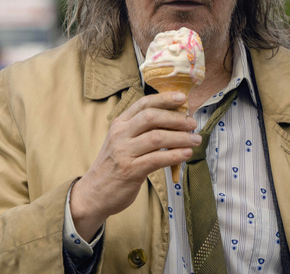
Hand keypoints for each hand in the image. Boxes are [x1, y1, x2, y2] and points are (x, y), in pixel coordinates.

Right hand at [69, 92, 200, 240]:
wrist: (94, 193)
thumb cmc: (114, 165)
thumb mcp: (122, 141)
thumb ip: (141, 130)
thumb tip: (174, 120)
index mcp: (119, 123)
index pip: (143, 103)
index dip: (164, 98)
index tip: (182, 98)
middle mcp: (120, 134)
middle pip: (152, 117)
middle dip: (176, 118)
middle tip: (193, 123)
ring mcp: (124, 152)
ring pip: (157, 137)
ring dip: (181, 137)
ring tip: (195, 140)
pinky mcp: (130, 170)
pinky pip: (157, 159)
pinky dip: (175, 155)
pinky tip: (186, 154)